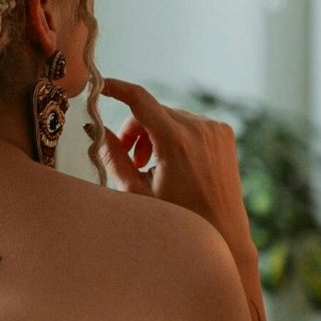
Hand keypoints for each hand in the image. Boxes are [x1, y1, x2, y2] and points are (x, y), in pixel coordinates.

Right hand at [101, 80, 253, 261]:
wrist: (224, 235)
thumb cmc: (178, 221)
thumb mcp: (138, 192)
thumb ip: (114, 158)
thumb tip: (95, 130)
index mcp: (177, 141)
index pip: (140, 100)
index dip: (117, 88)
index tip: (101, 85)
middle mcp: (199, 128)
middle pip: (154, 111)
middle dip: (136, 130)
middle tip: (130, 160)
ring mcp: (215, 129)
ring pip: (171, 116)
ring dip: (156, 133)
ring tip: (152, 166)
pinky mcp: (225, 134)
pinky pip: (190, 123)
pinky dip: (176, 135)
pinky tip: (175, 164)